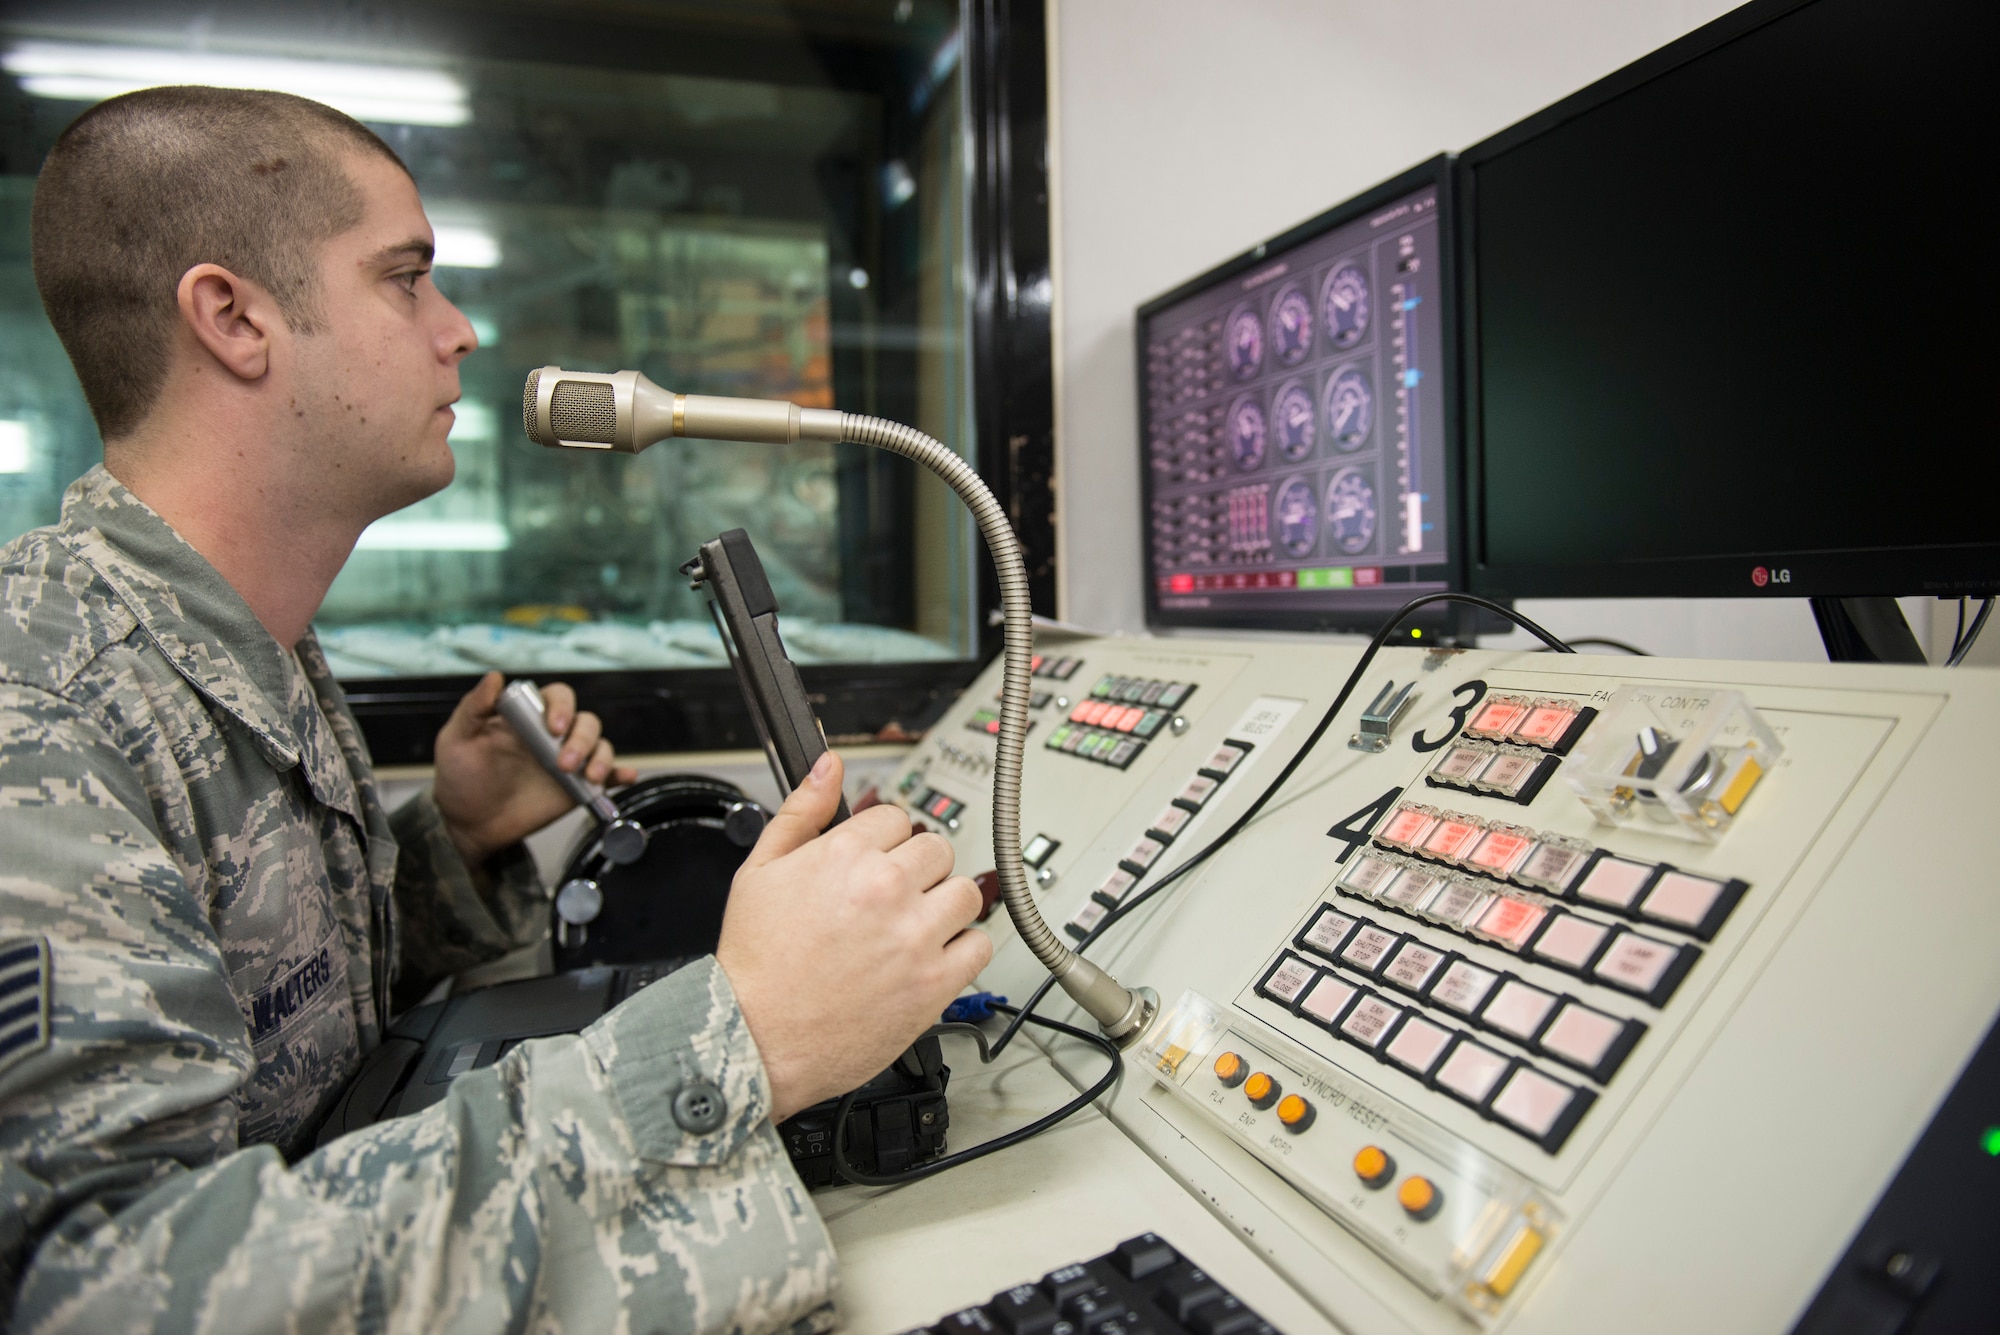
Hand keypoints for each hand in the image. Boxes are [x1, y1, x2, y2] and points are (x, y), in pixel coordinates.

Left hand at [431, 672, 638, 867]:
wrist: (469, 825)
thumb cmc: (460, 779)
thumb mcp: (456, 740)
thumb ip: (473, 707)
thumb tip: (495, 676)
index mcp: (528, 717)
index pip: (558, 697)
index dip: (563, 707)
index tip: (555, 727)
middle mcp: (552, 735)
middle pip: (585, 721)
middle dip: (582, 739)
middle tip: (565, 763)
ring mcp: (567, 761)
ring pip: (601, 745)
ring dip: (601, 757)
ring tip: (586, 777)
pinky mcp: (576, 788)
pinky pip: (608, 776)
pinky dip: (621, 773)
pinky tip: (625, 776)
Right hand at [717, 751, 990, 1122]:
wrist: (753, 1038)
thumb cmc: (754, 963)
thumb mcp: (759, 871)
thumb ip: (802, 811)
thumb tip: (828, 768)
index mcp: (847, 854)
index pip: (897, 818)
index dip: (884, 842)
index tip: (875, 864)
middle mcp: (887, 889)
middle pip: (936, 850)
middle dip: (916, 870)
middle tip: (892, 899)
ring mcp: (915, 937)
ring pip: (965, 893)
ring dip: (944, 906)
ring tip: (913, 927)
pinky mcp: (934, 984)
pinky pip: (978, 947)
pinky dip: (962, 950)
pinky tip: (932, 957)